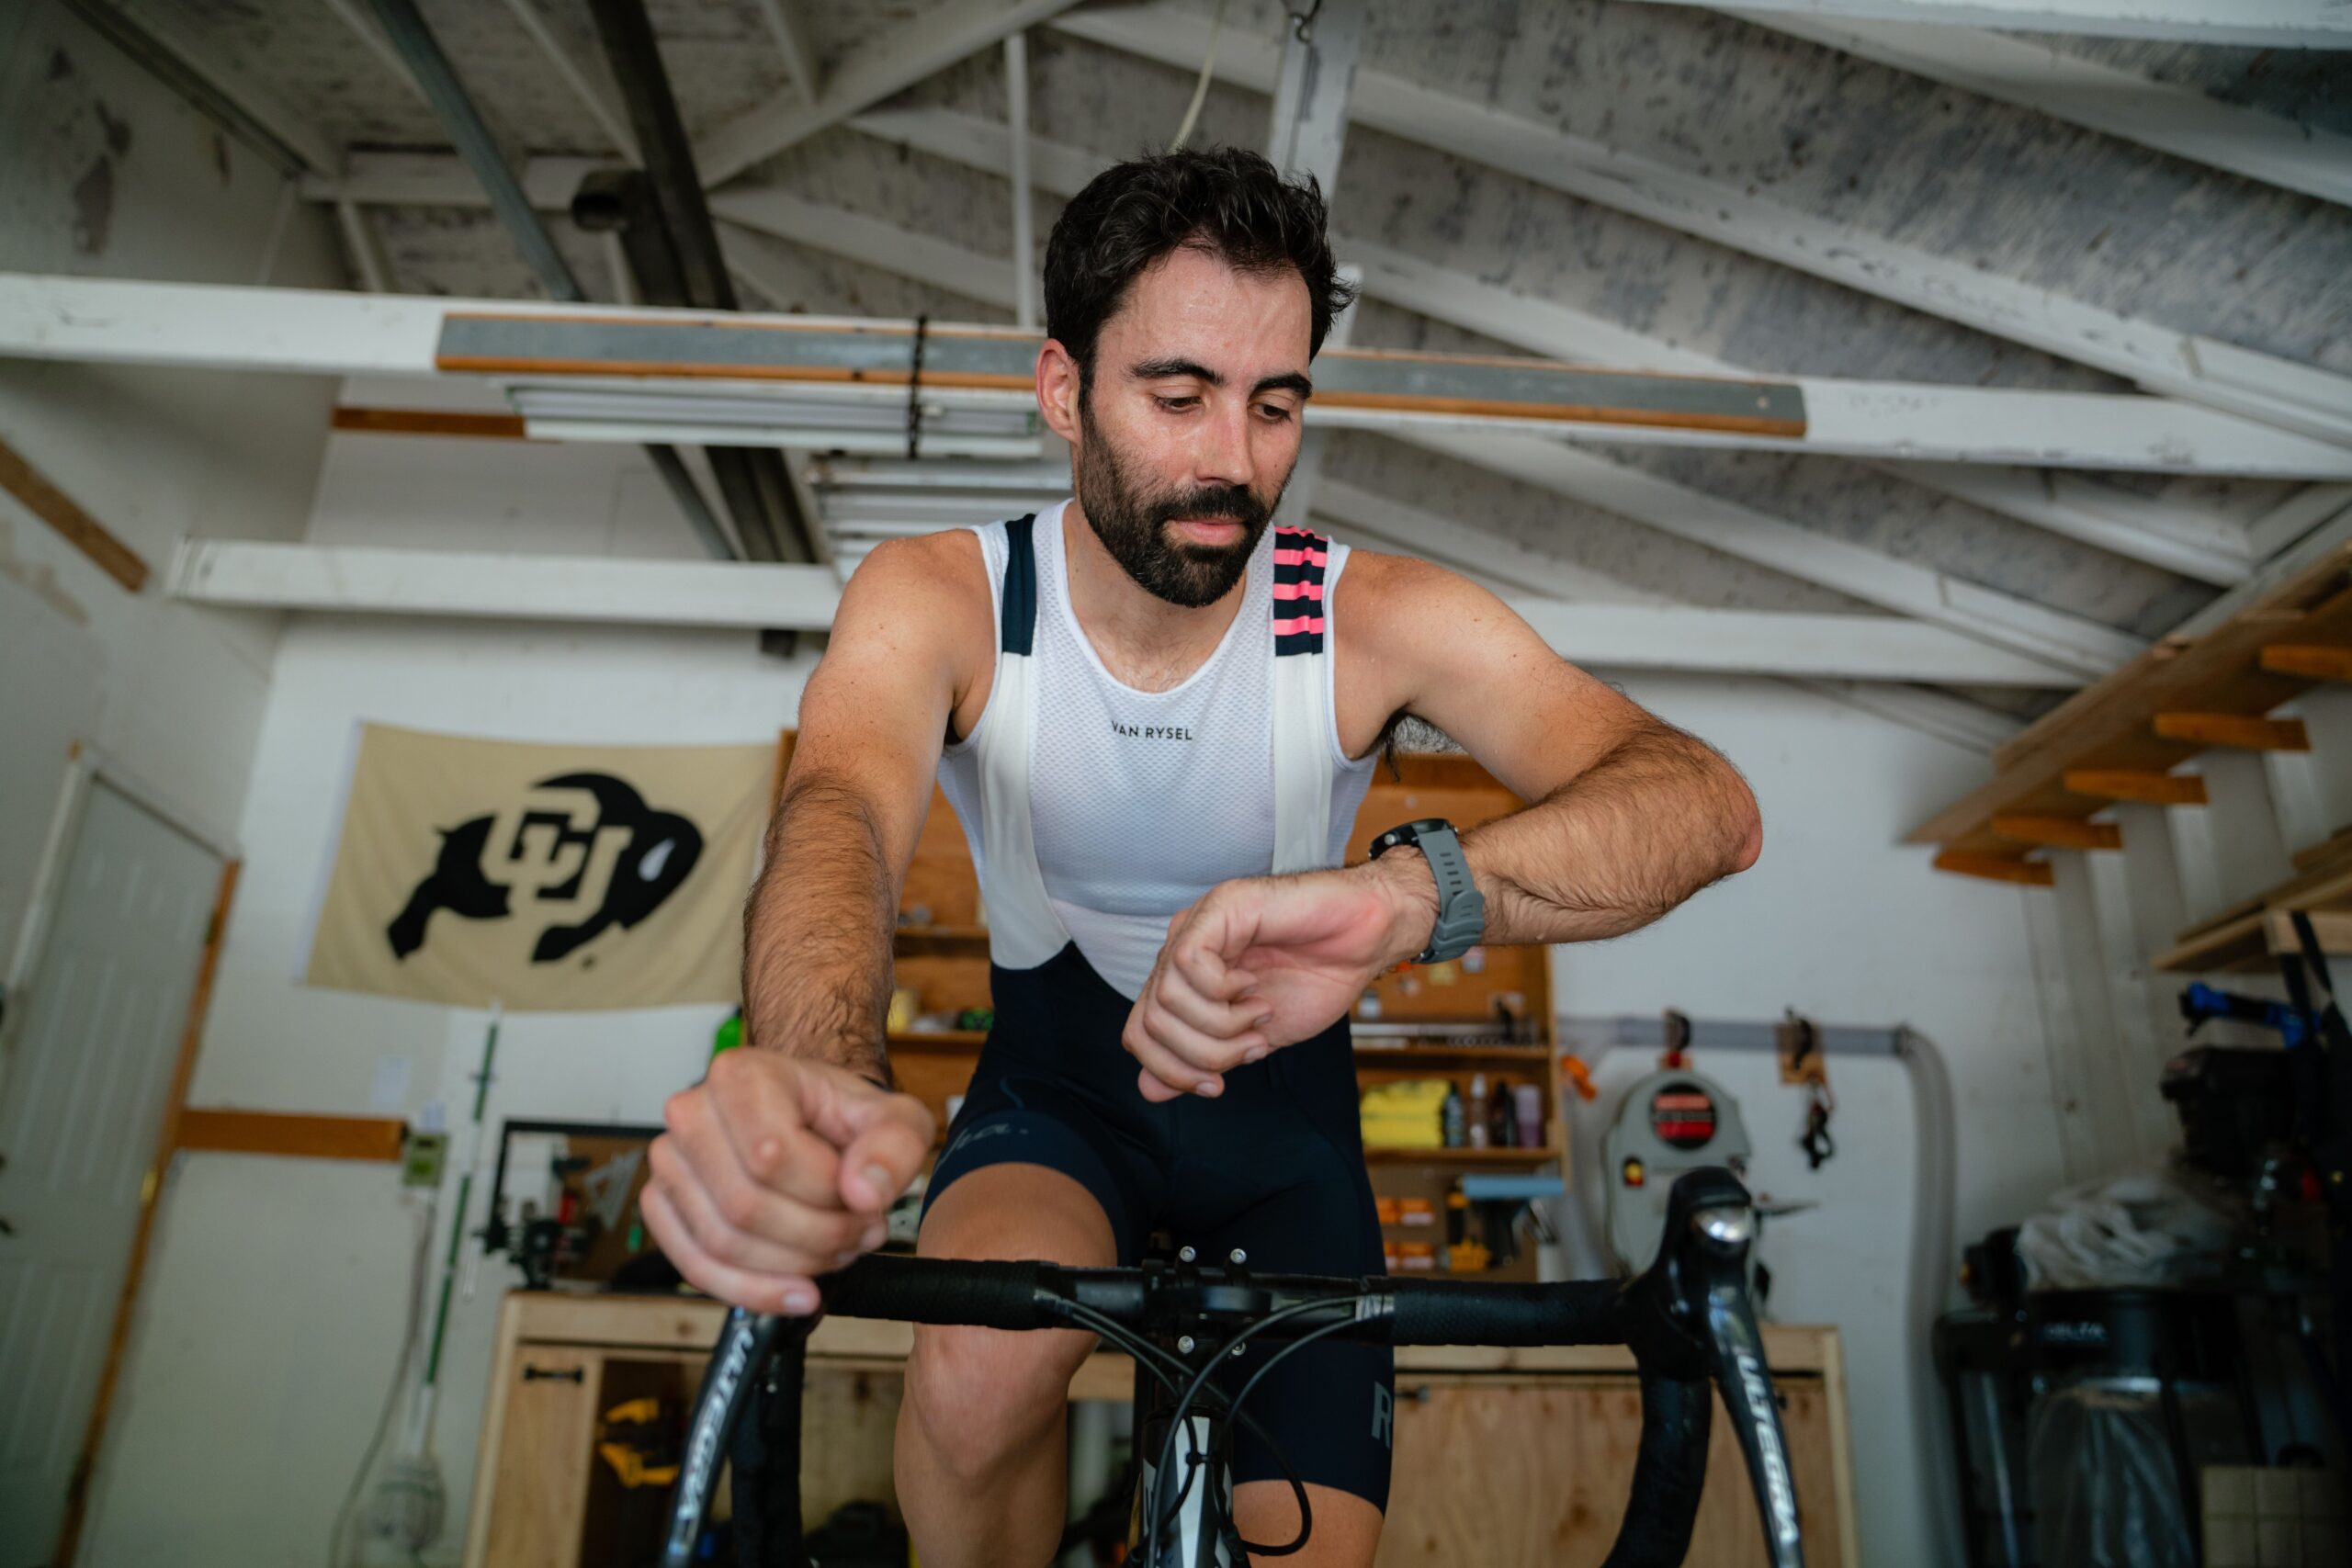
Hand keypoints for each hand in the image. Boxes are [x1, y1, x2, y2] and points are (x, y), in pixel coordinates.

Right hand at [642, 1051, 934, 1315]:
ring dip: (792, 1266)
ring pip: (722, 1243)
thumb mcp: (893, 1118)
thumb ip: (894, 1146)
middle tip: (859, 1234)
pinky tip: (797, 1293)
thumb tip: (863, 1193)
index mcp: (740, 1076)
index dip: (826, 1193)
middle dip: (816, 1236)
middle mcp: (691, 1113)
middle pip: (745, 1205)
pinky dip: (752, 1291)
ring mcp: (669, 1162)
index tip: (866, 1201)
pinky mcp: (662, 1206)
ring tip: (836, 1251)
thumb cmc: (839, 1116)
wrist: (807, 1120)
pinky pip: (696, 1267)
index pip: (771, 1155)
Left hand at [1123, 859, 1438, 1102]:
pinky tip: (1253, 986)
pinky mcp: (1220, 908)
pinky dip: (1223, 992)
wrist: (1366, 941)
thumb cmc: (1318, 978)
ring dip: (1220, 1024)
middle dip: (1202, 1054)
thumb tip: (1149, 1091)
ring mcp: (1198, 927)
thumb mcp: (1253, 1038)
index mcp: (1186, 982)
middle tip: (1251, 1045)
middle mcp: (1182, 952)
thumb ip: (1203, 1059)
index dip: (1170, 1071)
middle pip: (1150, 1023)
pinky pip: (1189, 963)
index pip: (1140, 1034)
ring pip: (1166, 997)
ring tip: (1259, 1012)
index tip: (1217, 1085)